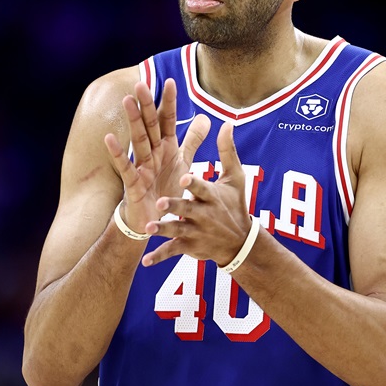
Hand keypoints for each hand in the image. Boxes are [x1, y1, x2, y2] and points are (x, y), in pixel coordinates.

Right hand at [104, 78, 209, 232]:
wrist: (156, 220)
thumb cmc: (167, 188)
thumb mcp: (183, 162)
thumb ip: (193, 140)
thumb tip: (205, 117)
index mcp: (166, 147)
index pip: (168, 120)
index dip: (169, 102)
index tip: (172, 81)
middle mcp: (153, 153)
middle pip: (150, 126)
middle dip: (147, 105)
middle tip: (140, 83)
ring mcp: (142, 167)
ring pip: (138, 141)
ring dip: (133, 121)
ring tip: (127, 101)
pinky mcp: (134, 184)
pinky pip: (125, 167)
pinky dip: (117, 154)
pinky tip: (109, 138)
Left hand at [141, 122, 253, 266]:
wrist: (239, 242)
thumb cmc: (234, 204)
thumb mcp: (235, 178)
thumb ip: (227, 151)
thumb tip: (227, 123)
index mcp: (212, 195)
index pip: (202, 187)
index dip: (194, 183)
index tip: (184, 176)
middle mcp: (204, 214)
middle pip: (187, 209)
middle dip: (175, 206)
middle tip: (160, 201)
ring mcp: (195, 232)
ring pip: (177, 230)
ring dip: (163, 230)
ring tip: (148, 228)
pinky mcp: (189, 246)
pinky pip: (172, 252)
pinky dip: (159, 257)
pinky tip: (145, 262)